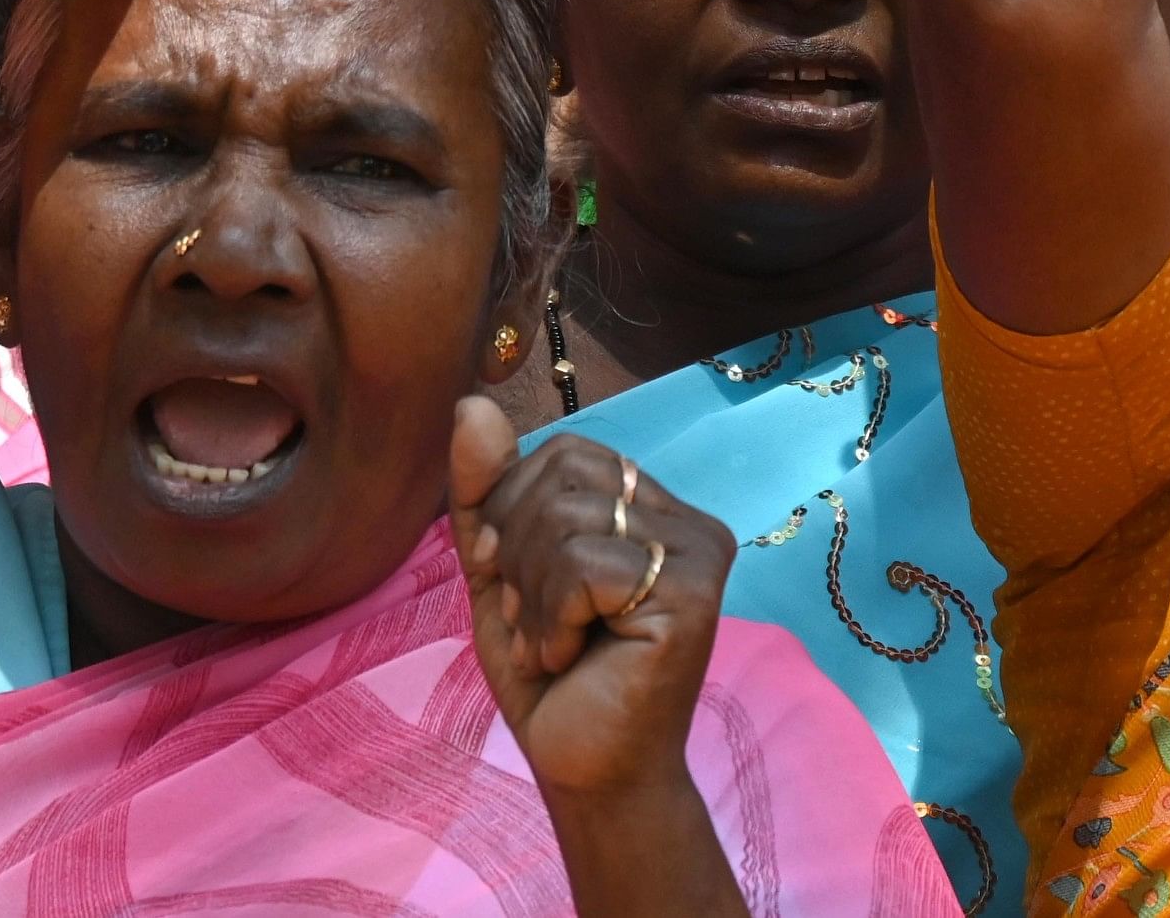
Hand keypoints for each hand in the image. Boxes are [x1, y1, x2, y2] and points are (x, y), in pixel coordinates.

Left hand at [449, 400, 731, 798]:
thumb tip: (470, 402)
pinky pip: (585, 566)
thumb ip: (484, 488)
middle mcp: (689, 520)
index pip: (563, 450)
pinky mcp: (693, 597)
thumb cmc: (550, 670)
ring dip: (531, 595)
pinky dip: (553, 618)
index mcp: (651, 505)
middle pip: (563, 472)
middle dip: (517, 550)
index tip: (509, 580)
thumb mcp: (498, 565)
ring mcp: (699, 555)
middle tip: (532, 619)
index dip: (512, 508)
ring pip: (567, 518)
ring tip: (551, 644)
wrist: (584, 768)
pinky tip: (571, 656)